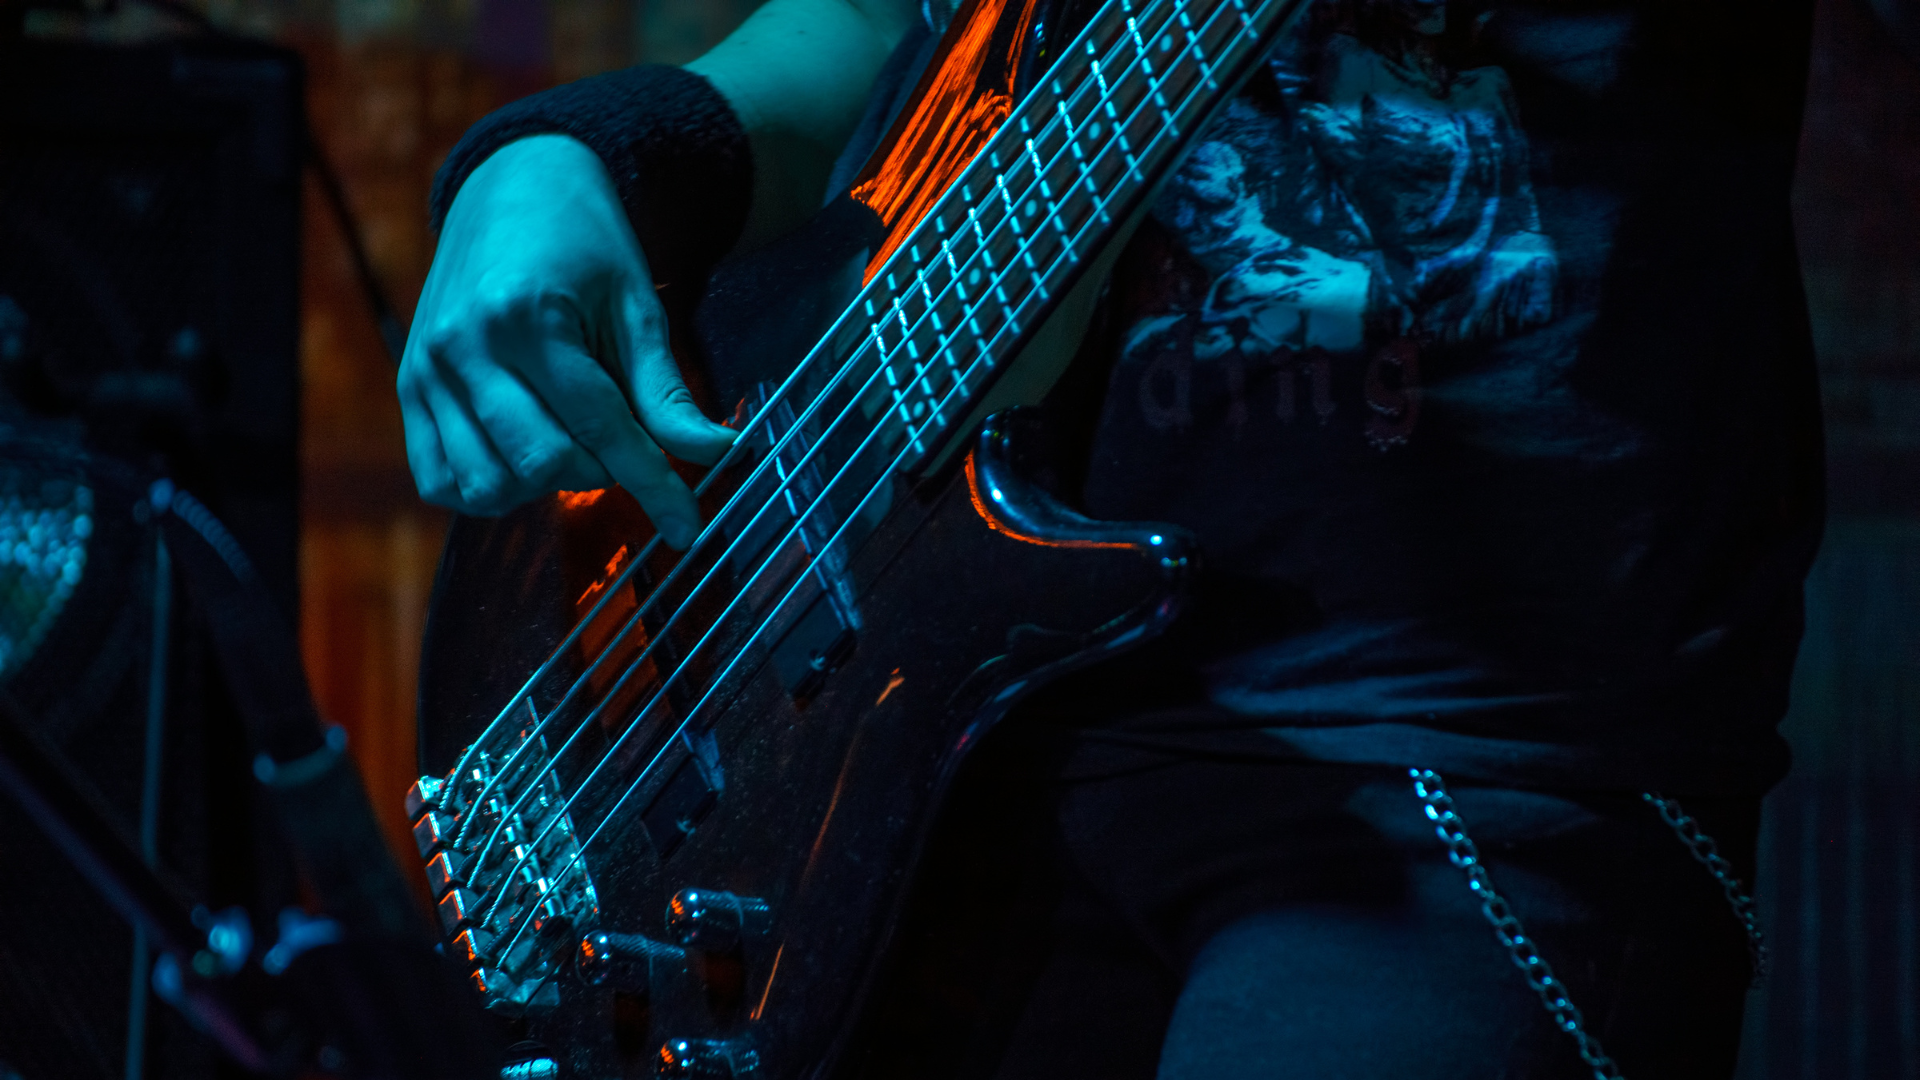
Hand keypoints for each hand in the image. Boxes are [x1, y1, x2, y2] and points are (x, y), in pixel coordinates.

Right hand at [398, 134, 735, 547]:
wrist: (512, 184)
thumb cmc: (584, 242)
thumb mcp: (637, 305)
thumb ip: (665, 390)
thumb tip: (715, 455)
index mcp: (526, 317)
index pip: (600, 427)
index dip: (653, 483)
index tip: (688, 525)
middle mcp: (463, 347)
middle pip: (542, 462)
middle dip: (599, 472)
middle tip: (621, 441)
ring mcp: (426, 371)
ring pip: (487, 484)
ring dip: (543, 485)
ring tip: (571, 440)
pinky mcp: (408, 388)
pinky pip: (439, 478)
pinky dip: (488, 488)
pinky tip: (524, 456)